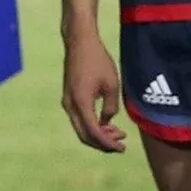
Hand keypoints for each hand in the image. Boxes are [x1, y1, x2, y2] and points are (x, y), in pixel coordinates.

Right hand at [62, 35, 126, 152]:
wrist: (80, 43)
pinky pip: (80, 119)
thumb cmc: (98, 61)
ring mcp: (67, 103)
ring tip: (117, 133)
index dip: (108, 143)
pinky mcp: (69, 98)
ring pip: (81, 128)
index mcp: (81, 103)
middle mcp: (70, 106)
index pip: (94, 132)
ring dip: (98, 135)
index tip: (122, 148)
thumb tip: (107, 121)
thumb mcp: (111, 84)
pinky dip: (92, 125)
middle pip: (84, 135)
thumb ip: (110, 107)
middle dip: (103, 143)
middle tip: (121, 144)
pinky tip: (106, 123)